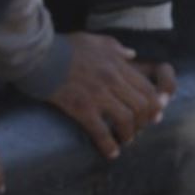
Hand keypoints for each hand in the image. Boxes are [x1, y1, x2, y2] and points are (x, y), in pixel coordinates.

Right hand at [46, 34, 173, 159]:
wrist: (39, 56)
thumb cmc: (66, 48)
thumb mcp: (97, 41)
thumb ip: (117, 49)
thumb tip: (131, 54)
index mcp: (118, 66)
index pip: (147, 88)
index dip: (154, 105)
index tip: (154, 115)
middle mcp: (112, 81)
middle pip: (141, 105)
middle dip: (144, 121)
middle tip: (140, 130)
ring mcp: (98, 95)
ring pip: (126, 119)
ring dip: (129, 133)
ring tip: (126, 140)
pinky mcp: (81, 108)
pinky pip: (100, 130)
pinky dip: (108, 144)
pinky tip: (111, 153)